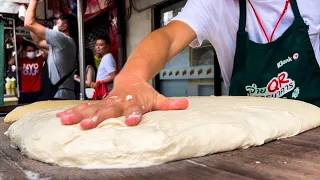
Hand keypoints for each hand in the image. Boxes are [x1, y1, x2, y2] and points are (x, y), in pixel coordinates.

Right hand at [56, 75, 188, 129]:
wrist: (131, 77)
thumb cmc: (145, 92)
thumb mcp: (158, 98)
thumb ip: (170, 104)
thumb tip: (186, 104)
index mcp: (134, 102)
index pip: (135, 109)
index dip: (134, 115)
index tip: (133, 121)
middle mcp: (119, 102)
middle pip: (108, 110)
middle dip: (97, 118)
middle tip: (87, 126)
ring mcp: (107, 102)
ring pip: (92, 108)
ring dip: (79, 114)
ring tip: (66, 121)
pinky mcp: (99, 103)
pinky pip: (85, 107)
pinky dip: (73, 112)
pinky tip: (61, 118)